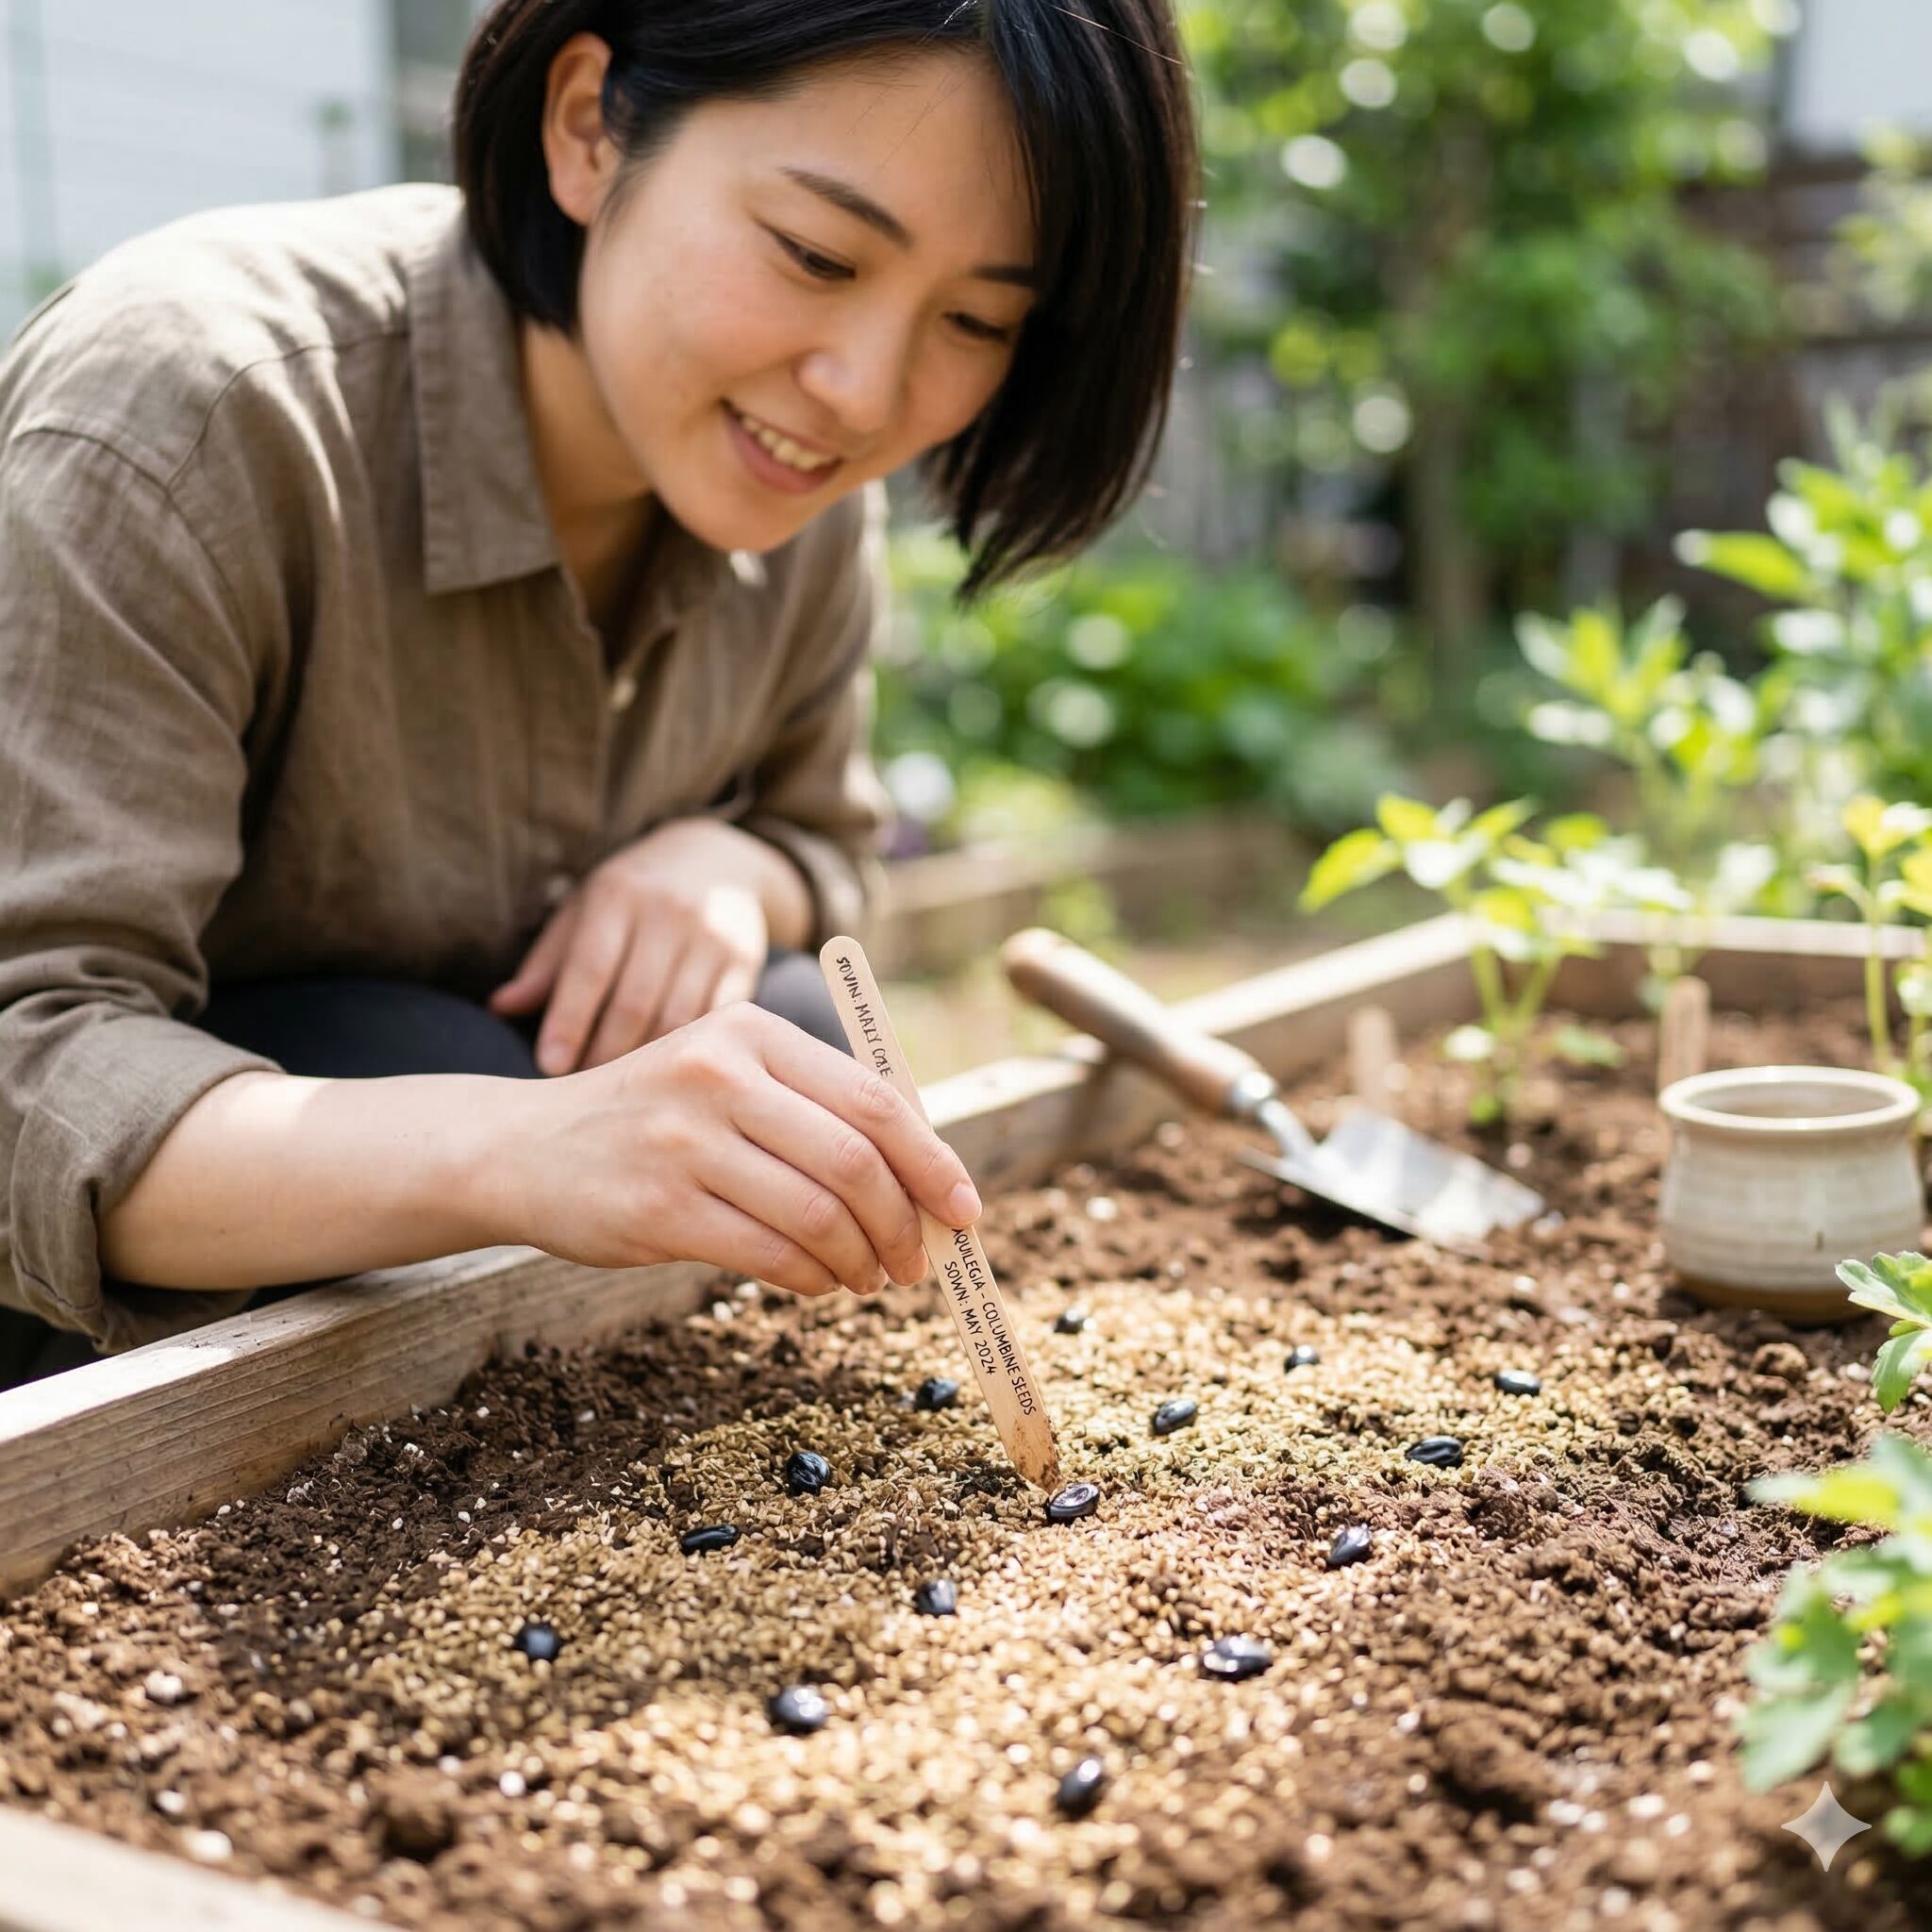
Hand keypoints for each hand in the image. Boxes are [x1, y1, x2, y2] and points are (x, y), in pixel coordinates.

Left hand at [490, 820, 777, 1072]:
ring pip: (677, 1019)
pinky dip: (689, 1054)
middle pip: (634, 1002)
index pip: (590, 969)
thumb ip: (548, 963)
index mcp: (619, 894)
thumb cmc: (631, 896)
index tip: (549, 1067)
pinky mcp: (745, 961)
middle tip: (579, 1094)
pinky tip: (667, 1076)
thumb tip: (500, 1008)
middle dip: (603, 1054)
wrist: (717, 860)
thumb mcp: (584, 911)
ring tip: (619, 1095)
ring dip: (646, 1065)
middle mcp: (669, 912)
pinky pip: (715, 1021)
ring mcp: (713, 937)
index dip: (568, 1021)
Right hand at [506, 1003, 980, 1296]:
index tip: (965, 1209)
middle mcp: (719, 1074)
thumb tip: (923, 1181)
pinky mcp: (657, 1209)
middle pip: (855, 1161)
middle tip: (916, 1263)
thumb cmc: (654, 1118)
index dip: (932, 1161)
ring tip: (867, 1278)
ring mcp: (684, 1142)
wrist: (524, 1147)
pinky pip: (769, 1255)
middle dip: (902, 1224)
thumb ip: (815, 1109)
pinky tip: (818, 1282)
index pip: (873, 1098)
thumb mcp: (727, 1075)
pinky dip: (812, 1279)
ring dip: (860, 1260)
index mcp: (751, 1031)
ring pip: (817, 1216)